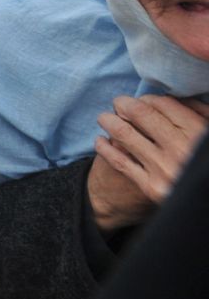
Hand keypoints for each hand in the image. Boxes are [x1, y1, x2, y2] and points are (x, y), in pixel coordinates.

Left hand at [90, 95, 208, 228]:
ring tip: (104, 118)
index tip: (142, 101)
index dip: (148, 99)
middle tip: (118, 103)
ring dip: (108, 121)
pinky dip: (103, 147)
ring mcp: (163, 169)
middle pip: (140, 114)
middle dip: (124, 104)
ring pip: (124, 134)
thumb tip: (174, 97)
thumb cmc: (205, 160)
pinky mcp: (151, 188)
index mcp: (198, 134)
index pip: (163, 104)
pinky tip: (100, 141)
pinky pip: (119, 162)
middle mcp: (180, 149)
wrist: (204, 201)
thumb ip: (198, 114)